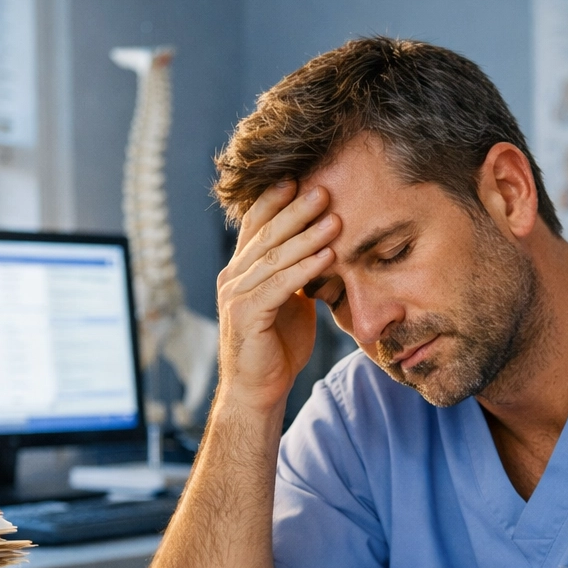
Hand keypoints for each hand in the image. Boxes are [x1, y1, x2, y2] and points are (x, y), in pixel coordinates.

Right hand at [215, 182, 341, 414]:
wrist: (259, 390)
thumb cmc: (277, 346)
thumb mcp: (290, 302)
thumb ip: (296, 275)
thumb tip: (322, 250)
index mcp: (241, 270)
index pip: (257, 225)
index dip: (276, 200)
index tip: (300, 178)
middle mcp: (233, 277)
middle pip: (266, 234)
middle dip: (296, 210)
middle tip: (324, 189)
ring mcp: (236, 295)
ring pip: (274, 257)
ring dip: (307, 236)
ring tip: (335, 219)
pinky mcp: (247, 315)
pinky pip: (279, 285)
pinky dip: (305, 269)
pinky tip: (328, 256)